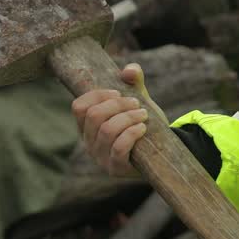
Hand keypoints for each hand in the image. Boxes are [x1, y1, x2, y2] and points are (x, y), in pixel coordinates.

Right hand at [71, 63, 149, 178]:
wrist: (159, 150)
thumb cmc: (140, 122)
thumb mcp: (136, 99)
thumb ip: (133, 81)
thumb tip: (129, 71)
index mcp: (87, 125)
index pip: (78, 107)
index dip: (98, 95)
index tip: (117, 93)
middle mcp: (89, 142)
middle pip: (94, 115)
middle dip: (118, 105)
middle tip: (136, 104)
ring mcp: (100, 157)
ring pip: (108, 130)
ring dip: (129, 117)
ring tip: (143, 115)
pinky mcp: (115, 168)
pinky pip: (119, 148)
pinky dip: (133, 133)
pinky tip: (143, 128)